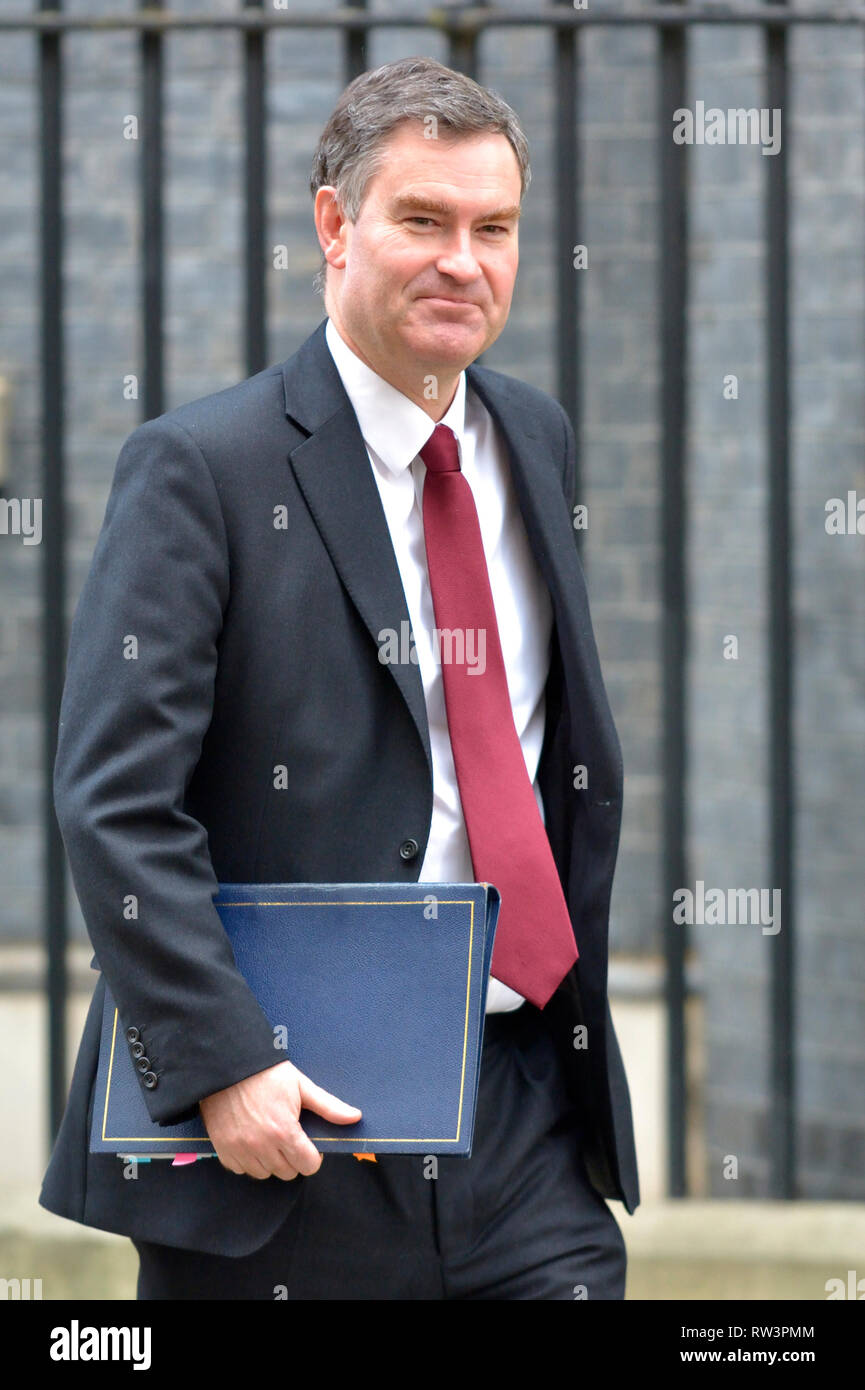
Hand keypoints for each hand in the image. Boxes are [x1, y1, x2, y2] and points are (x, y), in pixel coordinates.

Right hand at [199, 1060, 361, 1180]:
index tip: (308, 1143)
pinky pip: (240, 1169)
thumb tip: (355, 1117)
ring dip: (270, 1160)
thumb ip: (328, 1106)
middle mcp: (261, 1146)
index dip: (312, 1155)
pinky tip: (250, 1139)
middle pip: (288, 1172)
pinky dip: (247, 1160)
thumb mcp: (301, 1086)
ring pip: (264, 1173)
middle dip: (292, 1157)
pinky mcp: (223, 1150)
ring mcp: (240, 1150)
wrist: (228, 1065)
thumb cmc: (267, 1073)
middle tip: (288, 1135)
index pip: (308, 1166)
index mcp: (284, 1131)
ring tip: (269, 1136)